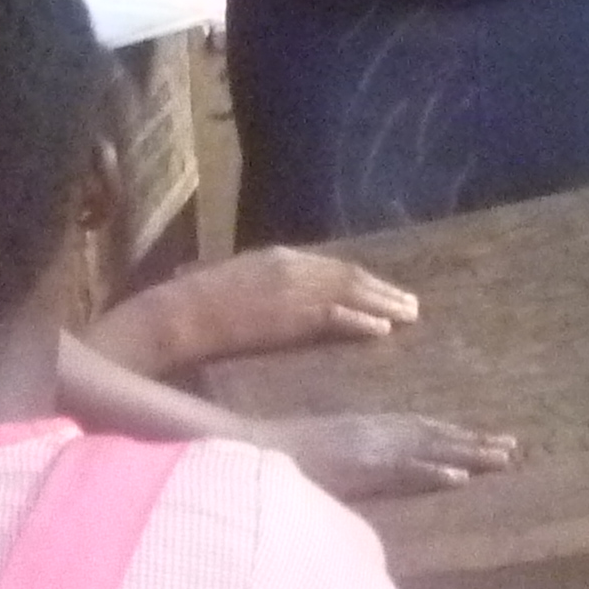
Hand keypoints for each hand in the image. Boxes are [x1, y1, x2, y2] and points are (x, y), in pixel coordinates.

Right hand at [90, 247, 421, 373]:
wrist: (176, 315)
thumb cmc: (196, 305)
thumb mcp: (237, 283)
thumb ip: (265, 286)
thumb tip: (283, 298)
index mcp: (278, 256)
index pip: (332, 266)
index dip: (362, 279)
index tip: (385, 291)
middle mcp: (290, 265)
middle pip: (349, 276)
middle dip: (382, 290)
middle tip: (411, 306)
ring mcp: (292, 289)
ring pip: (349, 294)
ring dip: (382, 304)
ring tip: (408, 317)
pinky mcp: (289, 316)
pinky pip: (335, 317)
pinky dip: (361, 321)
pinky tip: (381, 331)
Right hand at [270, 410, 519, 500]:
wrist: (250, 452)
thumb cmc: (280, 459)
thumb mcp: (326, 458)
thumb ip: (353, 462)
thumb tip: (372, 472)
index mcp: (368, 431)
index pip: (420, 431)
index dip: (454, 436)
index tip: (487, 442)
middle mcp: (374, 434)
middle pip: (433, 436)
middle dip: (473, 442)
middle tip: (513, 448)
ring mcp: (368, 449)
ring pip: (427, 449)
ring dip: (467, 453)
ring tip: (503, 458)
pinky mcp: (359, 465)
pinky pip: (401, 470)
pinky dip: (430, 472)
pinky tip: (459, 477)